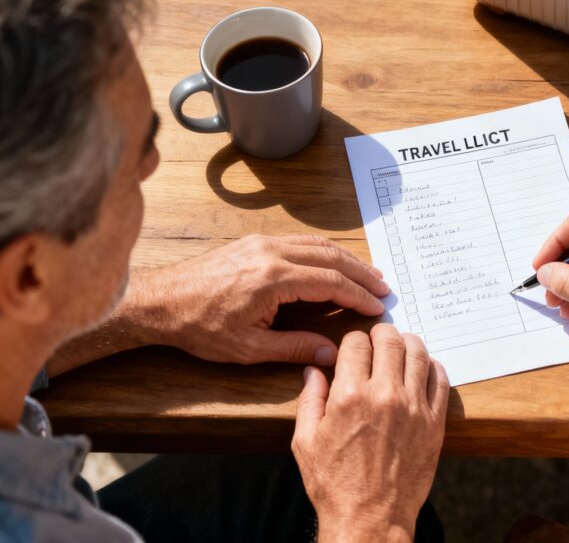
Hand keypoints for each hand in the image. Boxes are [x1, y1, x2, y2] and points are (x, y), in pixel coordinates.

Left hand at [129, 234, 389, 366]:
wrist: (159, 302)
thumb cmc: (199, 328)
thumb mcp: (248, 349)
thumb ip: (294, 348)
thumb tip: (332, 353)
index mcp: (273, 278)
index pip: (330, 282)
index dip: (357, 296)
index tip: (377, 308)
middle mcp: (272, 252)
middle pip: (330, 257)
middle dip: (361, 273)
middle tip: (384, 288)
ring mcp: (262, 243)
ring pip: (317, 244)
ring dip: (346, 259)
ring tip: (367, 275)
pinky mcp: (254, 242)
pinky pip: (299, 241)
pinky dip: (324, 251)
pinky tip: (333, 262)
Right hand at [292, 324, 448, 542]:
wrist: (370, 518)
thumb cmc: (335, 484)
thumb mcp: (306, 442)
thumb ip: (310, 399)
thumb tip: (313, 370)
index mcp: (350, 396)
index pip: (357, 343)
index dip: (353, 341)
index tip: (354, 347)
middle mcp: (385, 395)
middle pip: (390, 341)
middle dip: (382, 333)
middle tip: (380, 337)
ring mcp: (414, 407)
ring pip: (418, 353)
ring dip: (409, 344)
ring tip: (402, 347)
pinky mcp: (434, 422)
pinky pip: (441, 380)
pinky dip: (433, 367)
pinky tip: (424, 368)